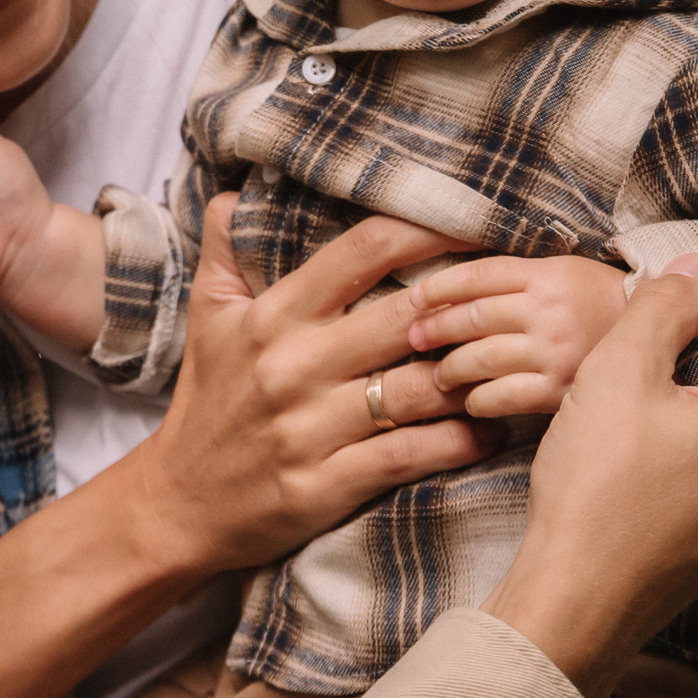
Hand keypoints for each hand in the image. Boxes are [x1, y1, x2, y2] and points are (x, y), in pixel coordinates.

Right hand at [107, 194, 501, 578]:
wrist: (177, 504)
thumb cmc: (207, 404)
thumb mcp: (205, 318)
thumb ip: (225, 249)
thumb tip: (238, 192)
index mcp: (273, 316)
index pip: (363, 252)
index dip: (429, 230)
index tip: (478, 224)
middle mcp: (294, 366)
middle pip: (408, 316)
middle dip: (470, 303)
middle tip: (520, 294)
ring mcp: (310, 428)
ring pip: (419, 389)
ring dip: (476, 375)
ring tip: (516, 364)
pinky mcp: (323, 486)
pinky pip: (410, 456)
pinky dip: (460, 443)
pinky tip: (491, 430)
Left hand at [407, 255, 629, 416]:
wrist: (660, 336)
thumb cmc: (602, 300)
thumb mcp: (565, 271)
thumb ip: (518, 276)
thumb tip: (454, 286)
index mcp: (546, 275)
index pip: (477, 276)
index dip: (438, 288)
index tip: (413, 300)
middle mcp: (547, 310)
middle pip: (472, 317)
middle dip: (434, 329)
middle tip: (413, 339)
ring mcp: (553, 351)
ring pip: (481, 358)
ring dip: (451, 369)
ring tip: (440, 375)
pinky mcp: (560, 388)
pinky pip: (503, 396)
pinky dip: (479, 400)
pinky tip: (472, 402)